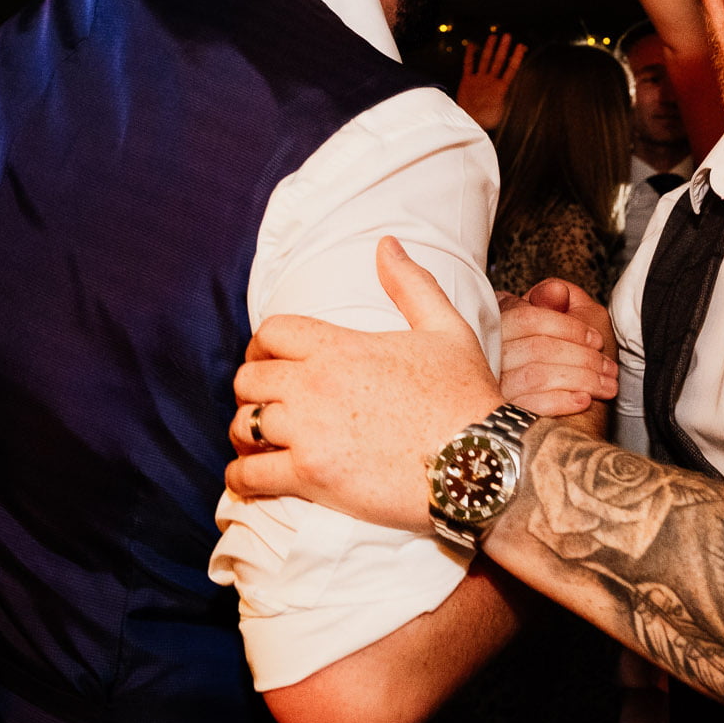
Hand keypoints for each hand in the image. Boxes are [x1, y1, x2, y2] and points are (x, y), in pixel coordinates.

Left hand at [226, 237, 501, 530]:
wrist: (481, 460)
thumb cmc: (466, 396)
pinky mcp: (310, 476)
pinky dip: (242, 477)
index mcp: (339, 346)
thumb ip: (410, 284)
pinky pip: (249, 474)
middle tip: (263, 404)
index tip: (268, 360)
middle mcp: (314, 384)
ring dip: (245, 434)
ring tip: (256, 444)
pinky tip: (250, 478)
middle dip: (251, 391)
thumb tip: (386, 244)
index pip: (271, 332)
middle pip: (248, 378)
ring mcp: (309, 431)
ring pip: (243, 425)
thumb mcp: (446, 328)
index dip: (261, 345)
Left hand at [454, 31, 525, 130]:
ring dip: (489, 48)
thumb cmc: (486, 120)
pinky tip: (472, 45)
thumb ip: (506, 98)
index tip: (521, 47)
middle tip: (507, 36)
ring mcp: (478, 80)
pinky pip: (468, 65)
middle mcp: (490, 81)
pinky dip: (470, 55)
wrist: (470, 122)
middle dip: (503, 48)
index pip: (511, 68)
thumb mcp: (502, 112)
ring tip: (493, 36)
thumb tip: (513, 92)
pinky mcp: (467, 81)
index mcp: (501, 88)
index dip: (517, 56)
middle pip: (499, 61)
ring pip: (485, 60)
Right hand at [499, 279, 618, 417]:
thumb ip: (563, 300)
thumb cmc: (571, 362)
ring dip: (581, 379)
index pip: (528, 318)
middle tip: (609, 368)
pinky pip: (531, 406)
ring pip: (537, 376)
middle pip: (537, 348)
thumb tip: (555, 291)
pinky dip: (562, 401)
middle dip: (582, 357)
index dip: (568, 327)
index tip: (597, 340)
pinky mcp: (505, 416)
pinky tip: (584, 400)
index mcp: (503, 325)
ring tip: (606, 386)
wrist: (567, 417)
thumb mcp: (574, 321)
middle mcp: (491, 355)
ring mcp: (495, 387)